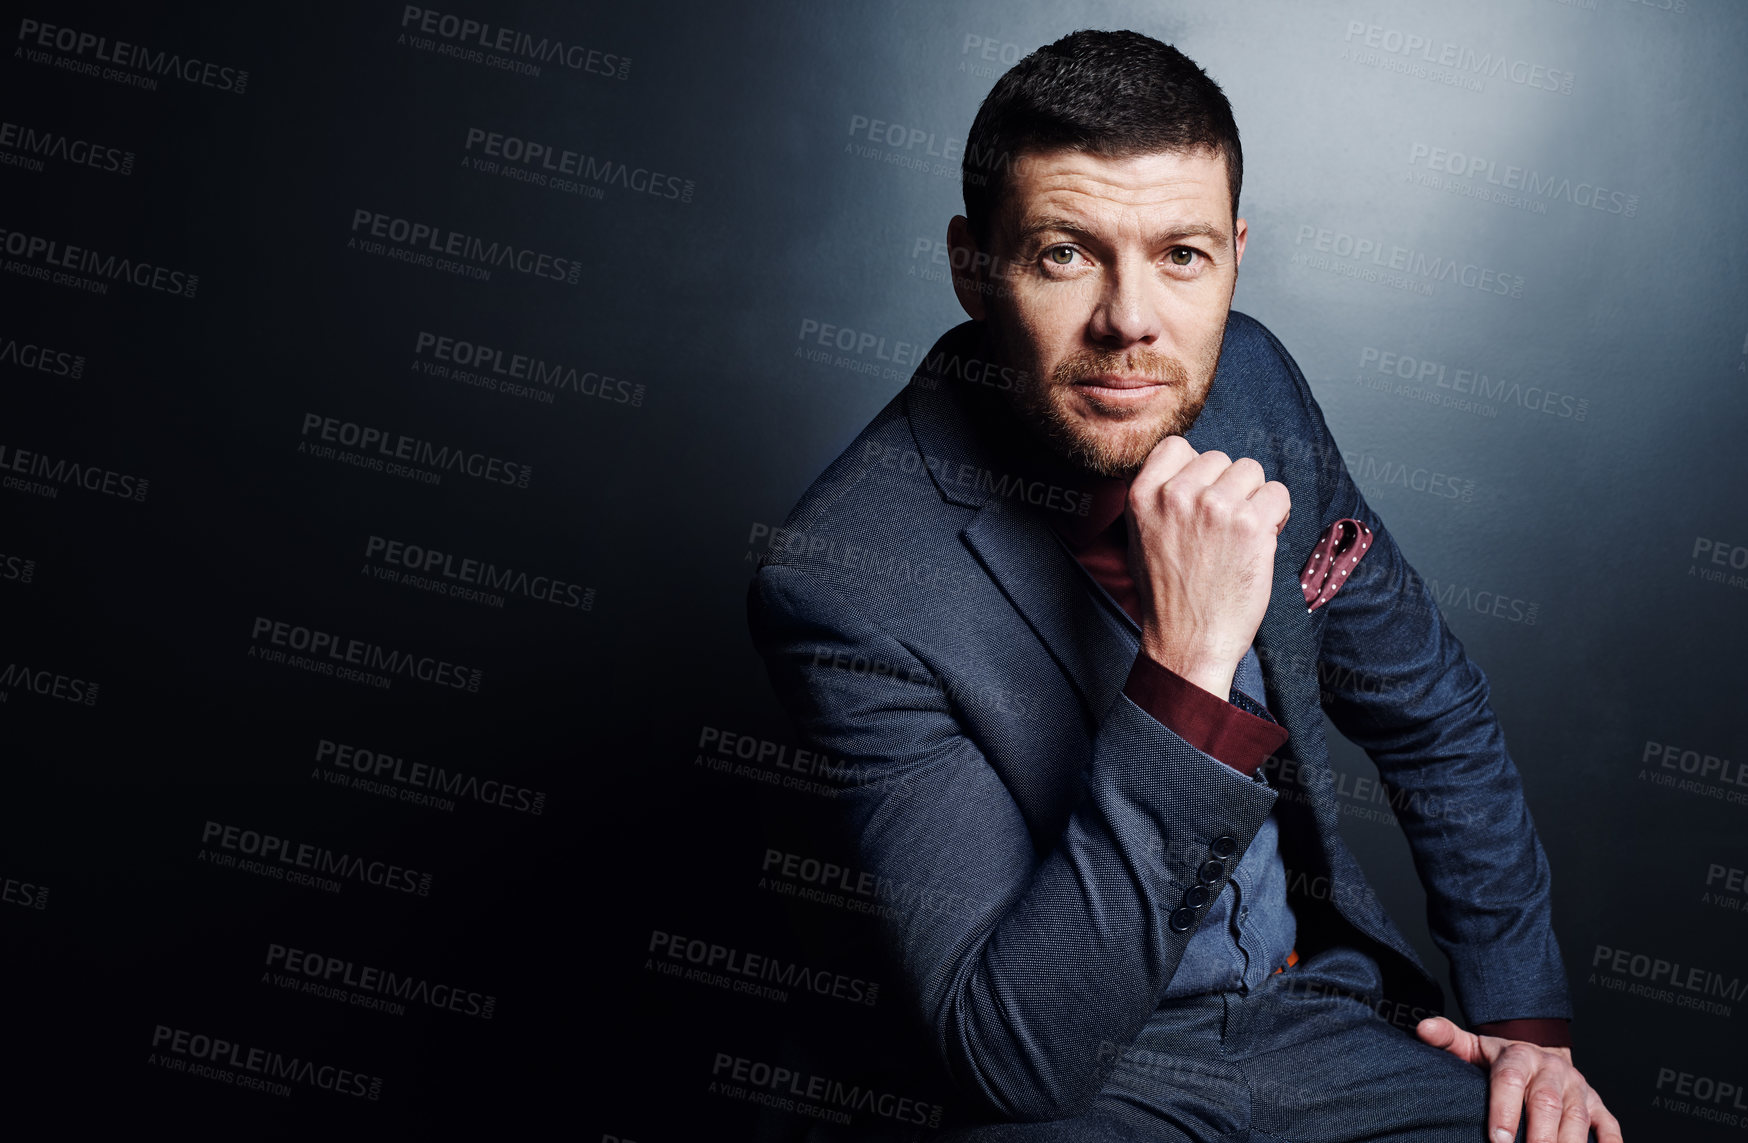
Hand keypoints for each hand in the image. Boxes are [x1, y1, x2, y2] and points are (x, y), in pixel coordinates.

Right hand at [1124, 436, 1289, 698]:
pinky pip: (1278, 493)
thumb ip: (1156, 498)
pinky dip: (1277, 514)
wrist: (1188, 642)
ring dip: (1253, 498)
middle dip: (1227, 487)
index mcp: (1143, 494)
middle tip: (1223, 525)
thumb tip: (1183, 472)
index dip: (1196, 469)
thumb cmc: (1167, 596)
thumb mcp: (1138, 537)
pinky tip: (1261, 538)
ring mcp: (1216, 507)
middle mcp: (1177, 494)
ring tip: (1241, 532)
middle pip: (1220, 458)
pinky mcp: (1251, 524)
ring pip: (1251, 470)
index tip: (1201, 493)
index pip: (1178, 446)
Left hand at [1415, 1016, 1622, 1142]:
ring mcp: (1579, 1090)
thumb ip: (1448, 1038)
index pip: (1509, 1081)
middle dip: (1538, 1137)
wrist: (1541, 1054)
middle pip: (1546, 1105)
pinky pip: (1609, 1128)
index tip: (1498, 1140)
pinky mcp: (1599, 1107)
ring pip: (1577, 1120)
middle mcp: (1553, 1071)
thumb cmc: (1502, 1060)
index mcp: (1520, 1056)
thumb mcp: (1473, 1047)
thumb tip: (1423, 1029)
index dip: (1504, 1110)